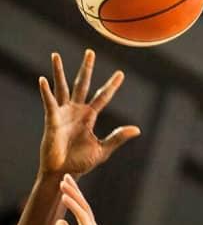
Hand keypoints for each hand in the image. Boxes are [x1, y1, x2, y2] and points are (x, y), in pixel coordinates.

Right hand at [39, 50, 140, 176]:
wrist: (63, 173)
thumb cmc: (80, 162)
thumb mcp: (103, 149)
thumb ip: (118, 137)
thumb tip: (137, 129)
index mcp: (89, 116)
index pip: (103, 96)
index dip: (111, 85)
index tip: (120, 73)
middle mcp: (76, 111)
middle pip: (82, 84)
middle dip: (86, 68)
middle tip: (90, 52)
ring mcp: (63, 113)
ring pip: (61, 87)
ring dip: (59, 71)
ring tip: (56, 55)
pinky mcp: (52, 119)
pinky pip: (49, 103)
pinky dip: (45, 91)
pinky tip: (43, 79)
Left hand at [55, 175, 102, 224]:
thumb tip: (58, 222)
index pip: (80, 211)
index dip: (73, 198)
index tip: (66, 186)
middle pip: (83, 205)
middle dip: (74, 191)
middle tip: (66, 177)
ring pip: (83, 208)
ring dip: (73, 194)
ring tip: (64, 182)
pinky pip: (82, 217)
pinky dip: (74, 207)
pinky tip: (65, 198)